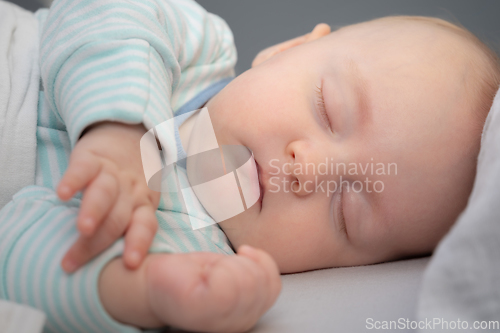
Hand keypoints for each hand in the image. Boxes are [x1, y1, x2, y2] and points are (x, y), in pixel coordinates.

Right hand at [57, 121, 160, 272]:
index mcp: (143, 204)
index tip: (131, 264)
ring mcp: (112, 174)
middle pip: (118, 217)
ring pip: (105, 193)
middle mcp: (130, 191)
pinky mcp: (93, 158)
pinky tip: (62, 193)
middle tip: (75, 262)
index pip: (146, 226)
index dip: (139, 244)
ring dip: (94, 212)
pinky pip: (83, 169)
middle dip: (99, 242)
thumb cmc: (130, 182)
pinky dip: (73, 180)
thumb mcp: (140, 201)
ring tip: (82, 229)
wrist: (126, 136)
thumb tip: (121, 265)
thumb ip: (132, 225)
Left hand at [146, 246, 281, 332]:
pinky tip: (209, 268)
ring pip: (248, 283)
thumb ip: (255, 270)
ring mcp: (218, 321)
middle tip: (221, 263)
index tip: (242, 251)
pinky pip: (228, 287)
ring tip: (213, 268)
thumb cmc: (195, 271)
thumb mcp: (233, 267)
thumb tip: (255, 256)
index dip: (262, 262)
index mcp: (247, 314)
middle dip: (244, 262)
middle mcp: (237, 324)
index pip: (273, 287)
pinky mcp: (199, 310)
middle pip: (262, 284)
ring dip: (231, 264)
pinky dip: (221, 268)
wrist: (156, 276)